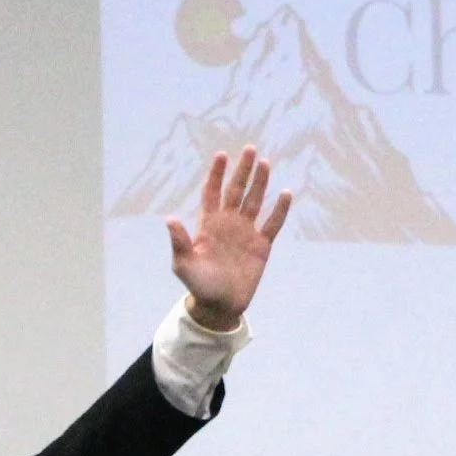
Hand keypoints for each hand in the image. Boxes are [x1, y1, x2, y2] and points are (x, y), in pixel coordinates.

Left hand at [167, 146, 291, 330]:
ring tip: (265, 163)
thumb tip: (169, 219)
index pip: (213, 192)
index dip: (217, 174)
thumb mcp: (184, 265)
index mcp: (209, 224)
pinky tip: (286, 194)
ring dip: (260, 183)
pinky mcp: (261, 246)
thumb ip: (179, 242)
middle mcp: (228, 223)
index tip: (221, 155)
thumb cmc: (199, 286)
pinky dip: (279, 210)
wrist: (219, 306)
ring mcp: (246, 233)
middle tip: (249, 149)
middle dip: (242, 170)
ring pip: (255, 201)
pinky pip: (272, 224)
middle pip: (236, 190)